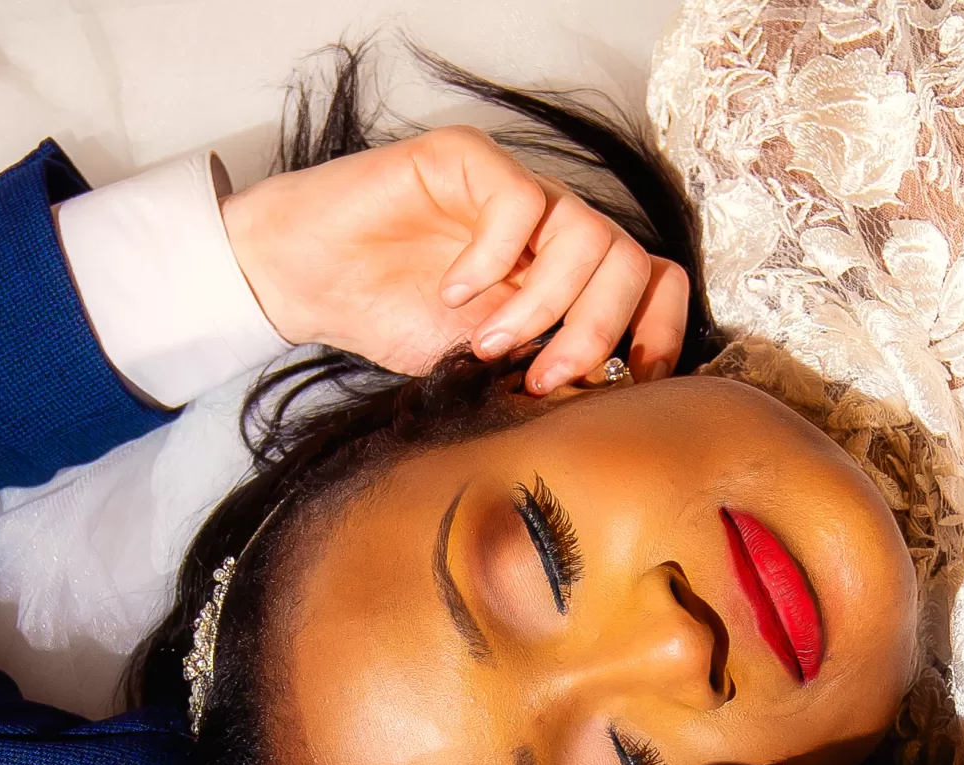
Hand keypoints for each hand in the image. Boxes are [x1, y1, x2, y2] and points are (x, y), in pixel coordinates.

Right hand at [218, 125, 688, 392]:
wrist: (306, 282)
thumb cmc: (388, 318)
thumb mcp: (482, 366)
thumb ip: (543, 368)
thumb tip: (604, 404)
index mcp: (567, 274)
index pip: (653, 282)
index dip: (657, 331)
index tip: (632, 382)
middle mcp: (551, 228)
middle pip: (629, 261)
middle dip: (597, 331)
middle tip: (543, 378)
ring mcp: (514, 190)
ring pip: (587, 232)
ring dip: (545, 303)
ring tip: (489, 341)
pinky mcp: (469, 160)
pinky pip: (520, 202)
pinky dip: (494, 259)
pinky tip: (454, 291)